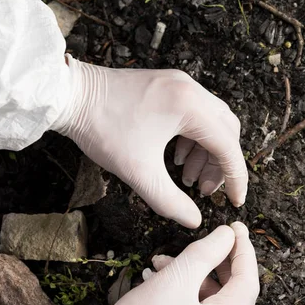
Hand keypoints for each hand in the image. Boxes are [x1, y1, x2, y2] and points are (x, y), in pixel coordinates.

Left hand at [52, 56, 247, 227]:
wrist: (69, 95)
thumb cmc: (102, 128)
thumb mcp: (137, 171)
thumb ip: (169, 201)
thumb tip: (193, 220)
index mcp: (190, 106)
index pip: (228, 146)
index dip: (235, 178)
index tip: (235, 202)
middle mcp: (190, 89)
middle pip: (225, 131)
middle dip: (219, 165)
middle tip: (203, 190)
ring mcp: (179, 84)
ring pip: (211, 122)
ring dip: (205, 152)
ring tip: (185, 176)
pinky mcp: (167, 85)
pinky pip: (193, 113)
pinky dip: (191, 138)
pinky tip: (173, 156)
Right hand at [68, 222, 258, 304]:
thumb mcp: (173, 279)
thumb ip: (205, 253)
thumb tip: (228, 235)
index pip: (248, 283)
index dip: (243, 251)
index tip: (236, 227)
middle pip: (235, 295)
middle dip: (221, 263)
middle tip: (214, 239)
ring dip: (198, 278)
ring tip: (165, 262)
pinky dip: (190, 296)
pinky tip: (163, 280)